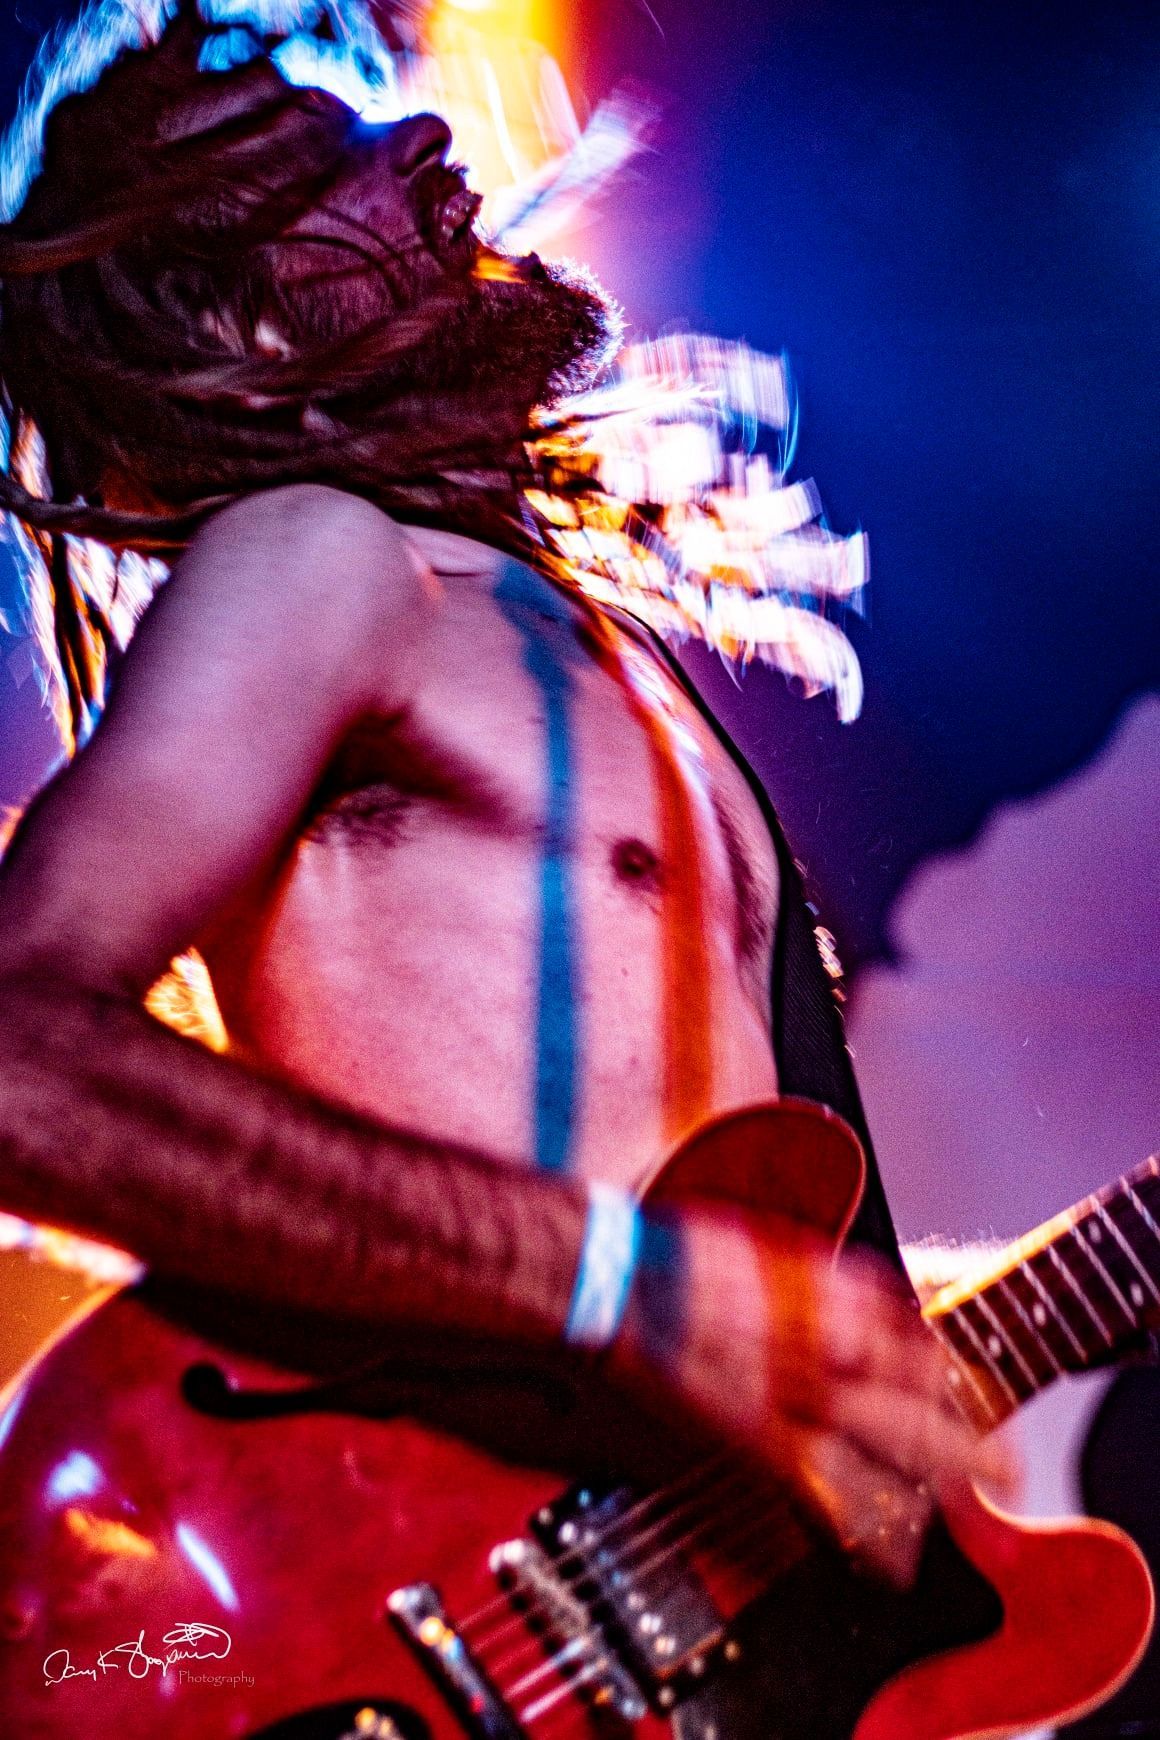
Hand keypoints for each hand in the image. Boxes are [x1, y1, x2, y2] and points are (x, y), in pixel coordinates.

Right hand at [611, 1206, 1018, 1586]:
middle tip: (1008, 1467)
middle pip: (926, 1401)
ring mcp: (801, 1398)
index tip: (964, 1393)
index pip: (921, 1343)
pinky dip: (869, 1532)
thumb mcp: (776, 1247)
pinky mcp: (761, 1442)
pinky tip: (893, 1557)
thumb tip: (878, 1308)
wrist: (621, 1281)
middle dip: (973, 1438)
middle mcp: (836, 1346)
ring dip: (942, 1481)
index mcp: (838, 1294)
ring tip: (974, 1508)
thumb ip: (833, 1284)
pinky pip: (833, 1498)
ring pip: (895, 1450)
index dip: (950, 1375)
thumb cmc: (687, 1256)